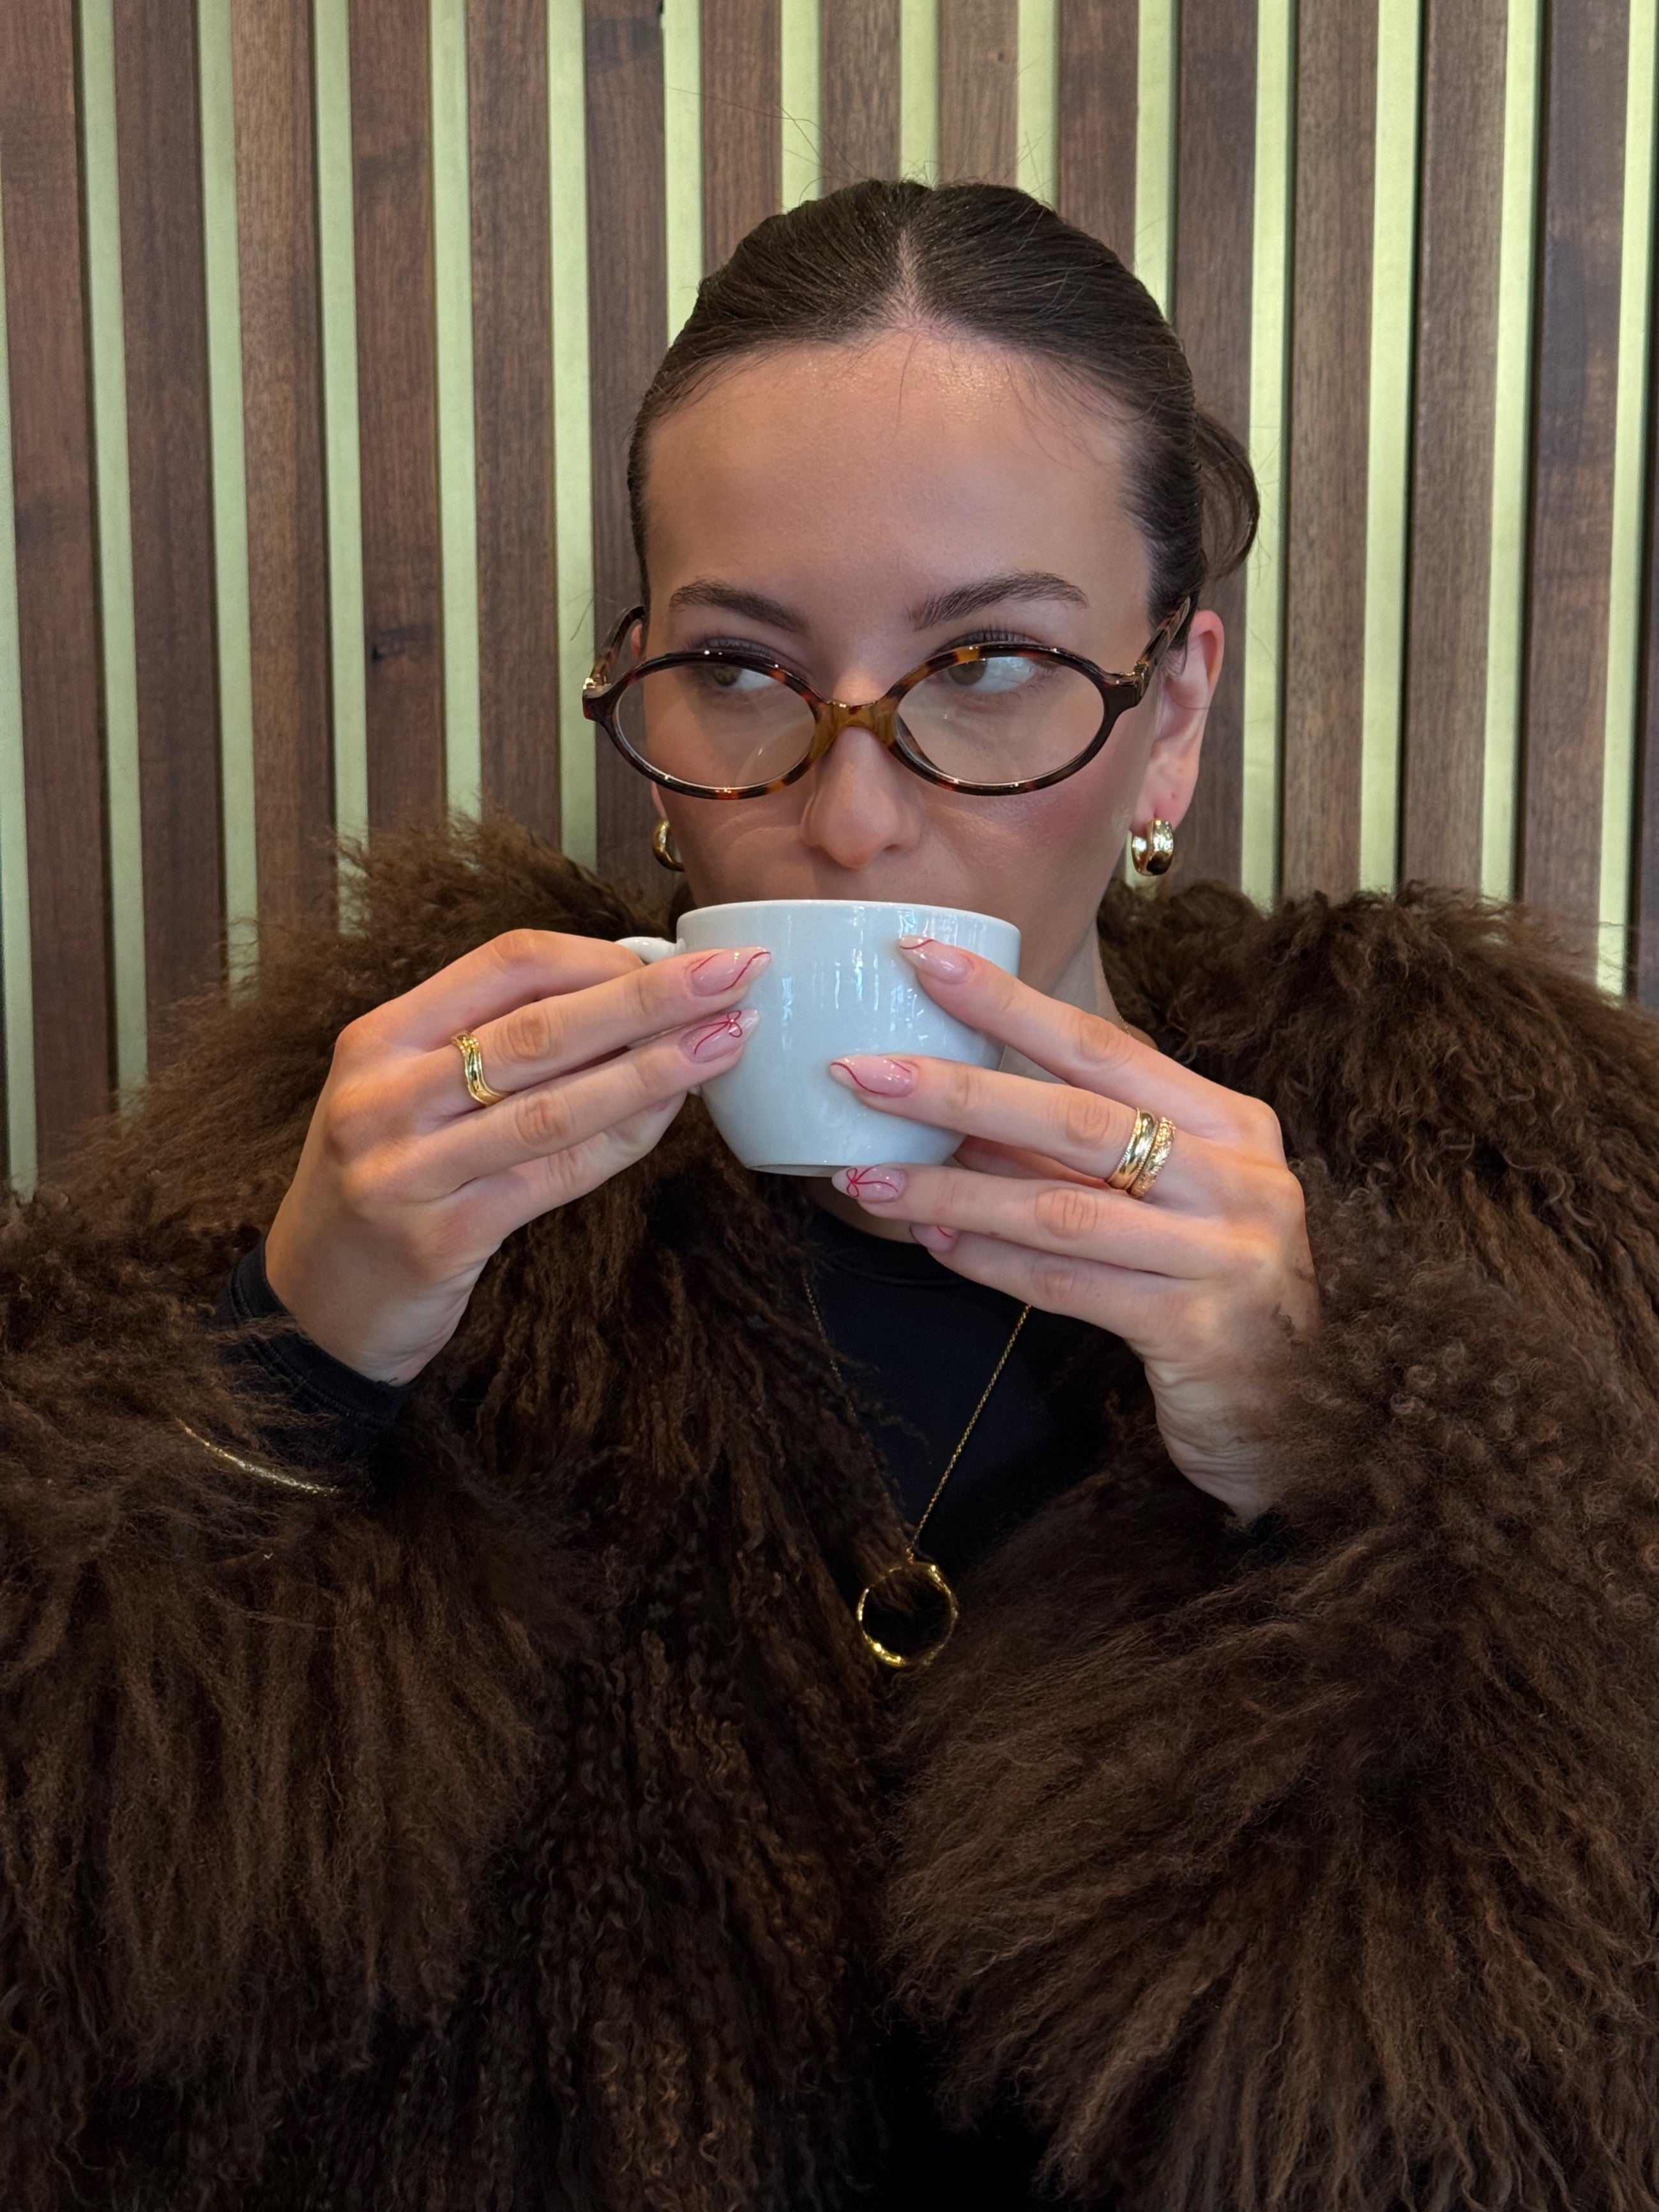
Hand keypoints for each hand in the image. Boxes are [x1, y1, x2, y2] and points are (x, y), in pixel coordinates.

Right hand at [262, 931, 766, 1383]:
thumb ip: (494, 1045)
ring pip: (554, 1104)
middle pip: (541, 1028)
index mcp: (380, 1037)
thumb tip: (631, 994)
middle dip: (649, 997)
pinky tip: (674, 1112)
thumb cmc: (385, 1185)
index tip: (680, 957)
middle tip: (735, 974)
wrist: (312, 1309)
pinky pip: (552, 1176)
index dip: (602, 956)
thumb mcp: (409, 1095)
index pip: (506, 964)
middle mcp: (383, 1094)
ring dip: (655, 1068)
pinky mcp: (439, 1237)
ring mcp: (405, 1168)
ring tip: (728, 1039)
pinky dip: (622, 1139)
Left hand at [826, 938, 1315, 1518]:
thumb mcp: (1168, 1200)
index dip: (1010, 1003)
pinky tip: (932, 1243)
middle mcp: (1237, 1179)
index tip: (924, 959)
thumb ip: (1082, 1155)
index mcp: (1230, 1125)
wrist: (1298, 1416)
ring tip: (866, 1180)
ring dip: (951, 1192)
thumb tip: (959, 1111)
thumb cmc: (1216, 1289)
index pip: (1103, 1048)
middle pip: (1075, 1120)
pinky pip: (1065, 1286)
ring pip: (1057, 1210)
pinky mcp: (1194, 1329)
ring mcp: (1223, 1254)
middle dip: (958, 1093)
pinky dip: (989, 1262)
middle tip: (862, 1074)